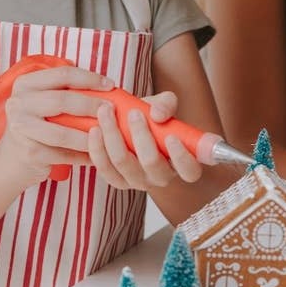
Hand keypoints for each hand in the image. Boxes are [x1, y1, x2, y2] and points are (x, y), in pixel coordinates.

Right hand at [0, 65, 115, 185]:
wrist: (13, 159)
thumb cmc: (39, 125)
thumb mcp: (44, 102)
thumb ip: (67, 90)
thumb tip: (108, 86)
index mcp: (25, 84)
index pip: (62, 75)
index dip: (90, 78)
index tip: (111, 85)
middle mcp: (18, 103)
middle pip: (63, 100)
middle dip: (92, 105)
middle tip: (112, 109)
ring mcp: (21, 129)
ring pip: (63, 133)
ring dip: (90, 136)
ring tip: (109, 135)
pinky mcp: (29, 152)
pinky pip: (64, 154)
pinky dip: (83, 156)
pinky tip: (98, 156)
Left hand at [87, 91, 202, 190]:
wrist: (129, 122)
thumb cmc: (153, 116)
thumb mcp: (164, 105)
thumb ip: (166, 104)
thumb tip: (157, 114)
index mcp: (182, 162)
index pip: (190, 171)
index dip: (182, 158)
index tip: (171, 136)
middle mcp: (162, 176)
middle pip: (152, 163)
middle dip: (141, 136)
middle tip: (133, 113)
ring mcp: (139, 181)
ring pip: (124, 163)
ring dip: (113, 135)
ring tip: (106, 112)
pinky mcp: (117, 180)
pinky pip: (105, 169)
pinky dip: (97, 148)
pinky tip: (95, 129)